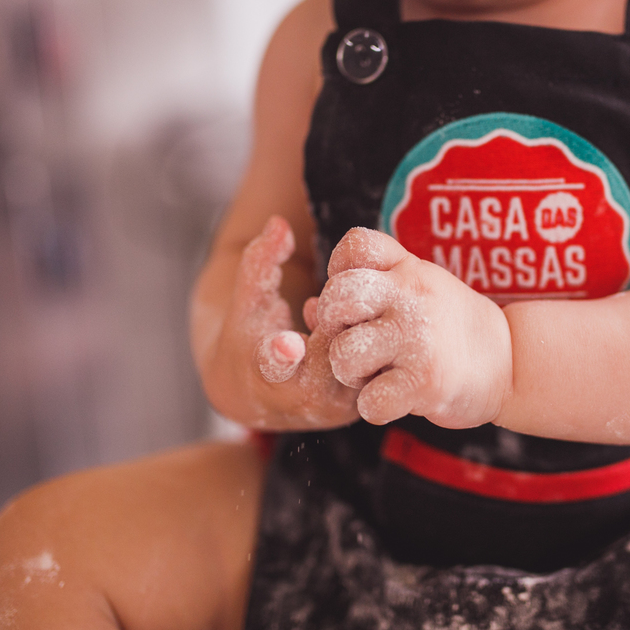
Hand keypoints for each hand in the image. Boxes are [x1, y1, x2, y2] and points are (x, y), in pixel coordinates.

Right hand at [201, 216, 358, 428]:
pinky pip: (379, 374)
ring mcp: (336, 405)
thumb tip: (278, 223)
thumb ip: (260, 262)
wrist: (258, 391)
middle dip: (338, 328)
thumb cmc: (248, 336)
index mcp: (265, 375)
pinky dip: (381, 348)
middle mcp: (302, 398)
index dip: (278, 355)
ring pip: (362, 369)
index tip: (285, 343)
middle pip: (332, 361)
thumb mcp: (248, 300)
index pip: (271, 367)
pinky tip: (373, 323)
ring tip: (352, 313)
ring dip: (365, 335)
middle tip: (335, 302)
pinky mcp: (360, 405)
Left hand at [316, 228, 512, 427]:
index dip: (339, 271)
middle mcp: (413, 296)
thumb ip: (368, 290)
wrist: (512, 362)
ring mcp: (419, 339)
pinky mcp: (425, 382)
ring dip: (350, 374)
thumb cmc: (452, 328)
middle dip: (332, 327)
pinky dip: (375, 408)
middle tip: (354, 342)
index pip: (355, 246)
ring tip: (375, 374)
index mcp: (409, 270)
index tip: (359, 299)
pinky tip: (396, 399)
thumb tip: (308, 309)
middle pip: (338, 298)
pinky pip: (369, 402)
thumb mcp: (418, 291)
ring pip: (344, 355)